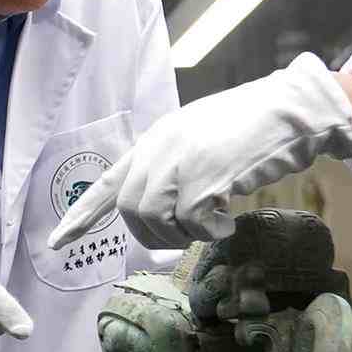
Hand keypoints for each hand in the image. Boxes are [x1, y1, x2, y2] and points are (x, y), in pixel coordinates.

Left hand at [52, 54, 351, 250]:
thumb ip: (175, 168)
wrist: (293, 110)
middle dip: (152, 234)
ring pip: (156, 218)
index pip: (108, 182)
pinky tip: (228, 223)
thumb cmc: (255, 128)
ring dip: (183, 234)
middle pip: (130, 209)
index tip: (58, 241)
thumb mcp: (202, 141)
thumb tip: (164, 212)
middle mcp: (160, 147)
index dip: (82, 215)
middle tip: (184, 236)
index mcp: (156, 139)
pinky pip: (191, 222)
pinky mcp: (206, 174)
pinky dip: (209, 233)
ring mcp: (181, 159)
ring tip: (212, 225)